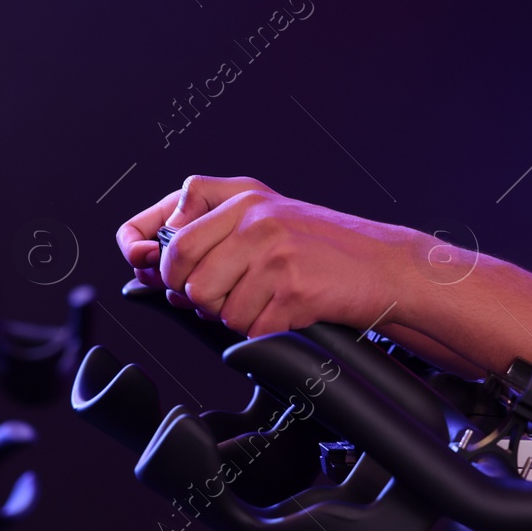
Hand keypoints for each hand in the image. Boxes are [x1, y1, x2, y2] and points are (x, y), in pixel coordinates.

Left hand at [115, 175, 416, 336]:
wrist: (386, 265)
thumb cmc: (325, 247)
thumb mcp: (267, 214)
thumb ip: (210, 223)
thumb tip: (144, 263)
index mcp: (244, 198)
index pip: (169, 231)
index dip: (149, 260)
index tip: (149, 273)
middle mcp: (257, 219)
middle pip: (182, 274)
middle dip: (196, 297)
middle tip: (227, 295)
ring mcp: (275, 253)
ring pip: (214, 308)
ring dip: (236, 317)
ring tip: (268, 299)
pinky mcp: (294, 289)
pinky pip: (249, 329)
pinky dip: (265, 332)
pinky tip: (290, 312)